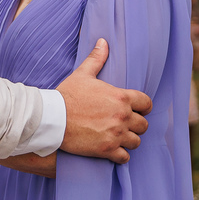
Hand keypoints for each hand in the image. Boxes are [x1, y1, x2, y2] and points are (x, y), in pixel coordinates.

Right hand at [56, 39, 150, 163]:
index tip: (136, 110)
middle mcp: (122, 116)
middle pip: (143, 125)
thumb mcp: (82, 74)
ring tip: (118, 137)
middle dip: (135, 125)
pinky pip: (124, 157)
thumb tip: (103, 42)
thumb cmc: (67, 95)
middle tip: (124, 124)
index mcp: (121, 97)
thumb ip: (96, 59)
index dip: (143, 107)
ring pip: (136, 141)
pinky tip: (112, 150)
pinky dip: (120, 155)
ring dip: (129, 140)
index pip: (146, 103)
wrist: (52, 118)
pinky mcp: (107, 150)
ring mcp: (115, 134)